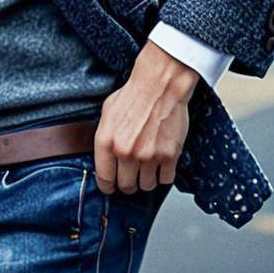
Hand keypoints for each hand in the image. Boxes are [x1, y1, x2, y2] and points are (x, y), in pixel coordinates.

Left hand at [94, 40, 198, 193]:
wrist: (160, 85)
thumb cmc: (135, 95)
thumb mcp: (107, 113)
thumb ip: (104, 138)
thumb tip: (104, 157)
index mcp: (107, 142)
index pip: (104, 179)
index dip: (108, 185)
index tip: (112, 185)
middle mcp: (126, 152)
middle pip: (126, 186)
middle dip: (128, 182)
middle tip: (132, 174)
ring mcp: (148, 157)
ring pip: (146, 186)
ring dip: (147, 179)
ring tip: (148, 165)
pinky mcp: (169, 156)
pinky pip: (166, 180)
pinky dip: (164, 174)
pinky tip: (161, 162)